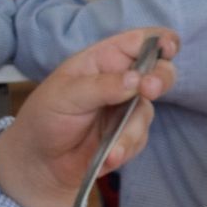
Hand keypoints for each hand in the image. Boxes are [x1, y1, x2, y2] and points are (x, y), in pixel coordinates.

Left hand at [0, 28, 179, 206]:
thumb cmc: (44, 119)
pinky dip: (126, 148)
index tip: (168, 48)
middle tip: (149, 90)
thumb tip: (137, 79)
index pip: (139, 41)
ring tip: (112, 149)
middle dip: (160, 79)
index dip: (160, 40)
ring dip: (132, 130)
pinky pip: (140, 138)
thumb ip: (101, 86)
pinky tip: (109, 158)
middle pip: (159, 71)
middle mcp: (121, 81)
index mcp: (103, 60)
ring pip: (148, 111)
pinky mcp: (129, 136)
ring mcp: (127, 109)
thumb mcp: (65, 96)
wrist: (38, 166)